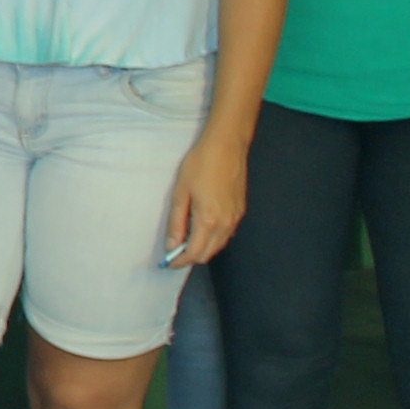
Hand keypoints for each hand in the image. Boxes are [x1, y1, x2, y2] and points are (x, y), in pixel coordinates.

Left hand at [161, 129, 252, 270]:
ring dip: (202, 248)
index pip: (195, 253)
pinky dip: (213, 239)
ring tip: (185, 239)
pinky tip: (201, 228)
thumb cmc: (200, 165)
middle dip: (191, 257)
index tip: (169, 262)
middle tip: (174, 251)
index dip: (180, 261)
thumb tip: (172, 246)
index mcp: (209, 220)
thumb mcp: (180, 193)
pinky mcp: (240, 211)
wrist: (227, 146)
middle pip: (208, 254)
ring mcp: (236, 218)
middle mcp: (226, 224)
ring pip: (219, 245)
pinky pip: (226, 234)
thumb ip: (176, 222)